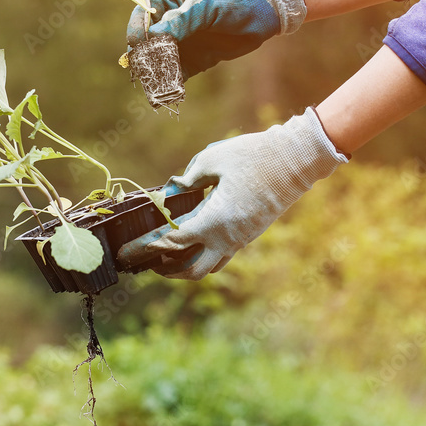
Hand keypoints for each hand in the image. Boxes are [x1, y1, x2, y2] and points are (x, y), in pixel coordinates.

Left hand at [117, 108, 346, 279]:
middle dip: (165, 269)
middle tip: (145, 261)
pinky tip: (191, 244)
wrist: (297, 159)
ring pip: (209, 268)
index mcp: (215, 220)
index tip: (128, 251)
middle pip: (191, 270)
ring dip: (184, 268)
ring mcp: (242, 239)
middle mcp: (228, 237)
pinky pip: (222, 256)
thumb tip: (170, 191)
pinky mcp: (250, 235)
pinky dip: (202, 256)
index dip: (147, 248)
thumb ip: (187, 178)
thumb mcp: (212, 159)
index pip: (172, 242)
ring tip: (164, 257)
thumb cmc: (254, 155)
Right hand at [126, 0, 305, 78]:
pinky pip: (181, 72)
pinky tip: (172, 90)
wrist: (272, 6)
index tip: (138, 45)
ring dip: (158, 72)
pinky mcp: (200, 57)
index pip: (144, 14)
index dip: (138, 30)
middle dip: (146, 56)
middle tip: (146, 70)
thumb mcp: (206, 4)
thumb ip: (180, 22)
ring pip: (164, 59)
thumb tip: (152, 39)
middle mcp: (175, 20)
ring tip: (157, 85)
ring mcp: (188, 40)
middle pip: (150, 40)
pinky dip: (174, 81)